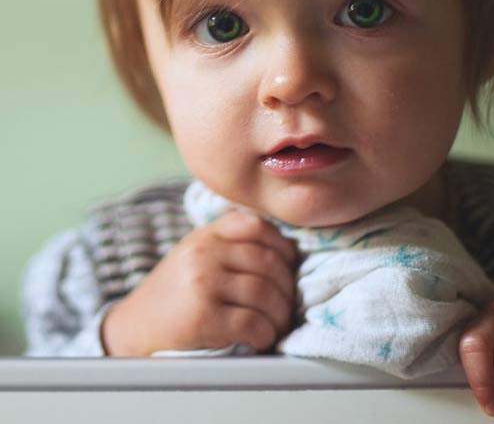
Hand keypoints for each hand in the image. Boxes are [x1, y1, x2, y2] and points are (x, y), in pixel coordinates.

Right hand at [101, 209, 296, 355]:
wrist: (131, 328)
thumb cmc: (172, 294)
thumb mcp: (195, 254)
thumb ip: (229, 244)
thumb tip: (285, 251)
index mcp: (206, 234)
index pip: (256, 226)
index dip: (282, 246)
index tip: (290, 266)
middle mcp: (204, 253)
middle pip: (267, 262)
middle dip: (287, 287)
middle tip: (289, 305)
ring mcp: (203, 283)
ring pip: (264, 292)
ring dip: (280, 314)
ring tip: (278, 325)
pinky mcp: (203, 317)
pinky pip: (251, 322)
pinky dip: (265, 333)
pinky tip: (262, 338)